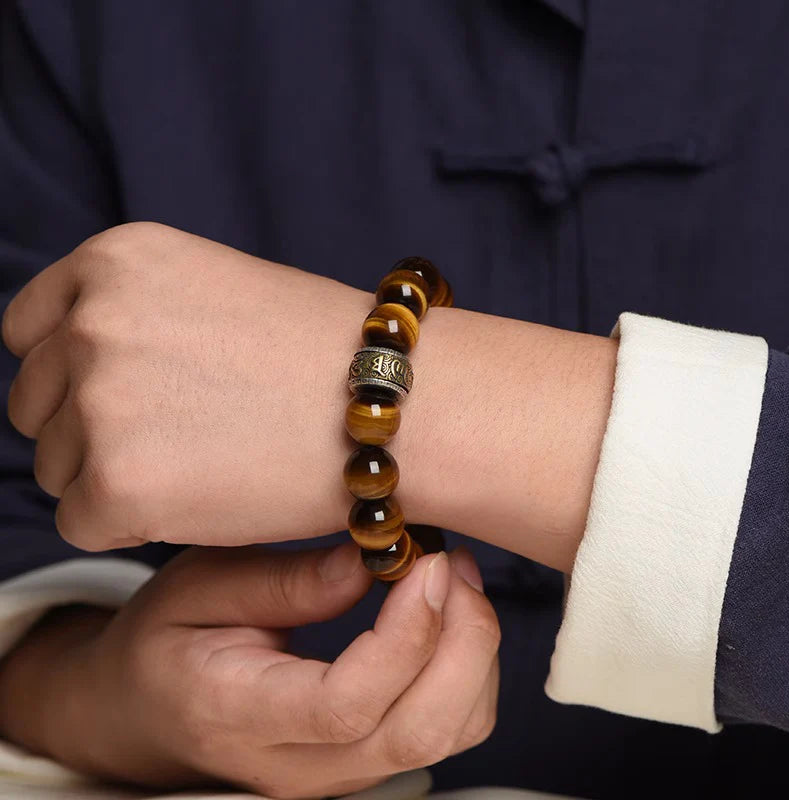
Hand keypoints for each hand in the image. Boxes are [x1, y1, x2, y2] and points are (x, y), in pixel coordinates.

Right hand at [0, 544, 499, 798]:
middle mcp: (296, 767)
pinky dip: (468, 671)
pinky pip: (446, 730)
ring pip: (446, 736)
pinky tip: (448, 616)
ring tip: (455, 577)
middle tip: (452, 562)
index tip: (425, 562)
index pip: (345, 705)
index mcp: (239, 715)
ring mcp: (337, 775)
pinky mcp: (364, 762)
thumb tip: (374, 559)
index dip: (404, 635)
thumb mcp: (199, 586)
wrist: (145, 710)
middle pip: (416, 733)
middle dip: (462, 641)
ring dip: (474, 653)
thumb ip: (285, 581)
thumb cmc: (168, 638)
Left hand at [3, 222, 370, 549]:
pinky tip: (200, 499)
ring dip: (113, 477)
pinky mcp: (116, 483)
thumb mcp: (214, 289)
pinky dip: (129, 524)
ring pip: (55, 466)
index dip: (68, 373)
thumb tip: (75, 364)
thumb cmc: (323, 352)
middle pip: (35, 404)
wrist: (394, 403)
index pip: (28, 330)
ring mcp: (99, 401)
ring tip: (204, 463)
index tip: (117, 400)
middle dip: (90, 429)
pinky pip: (80, 521)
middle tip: (177, 440)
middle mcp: (92, 319)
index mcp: (115, 259)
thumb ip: (135, 314)